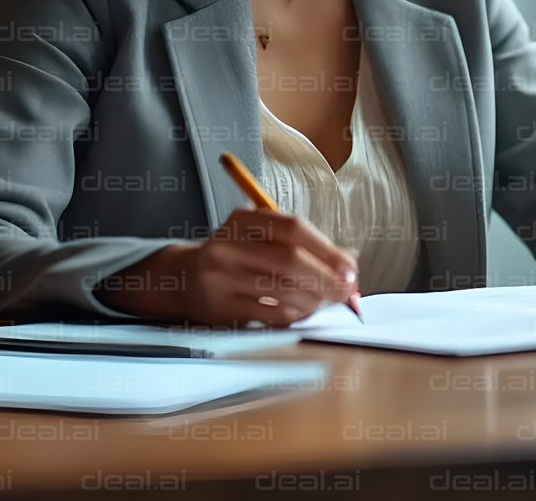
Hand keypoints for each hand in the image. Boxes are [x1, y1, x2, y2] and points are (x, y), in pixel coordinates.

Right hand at [98, 207, 360, 325]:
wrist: (185, 279)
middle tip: (345, 291)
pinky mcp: (221, 307)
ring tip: (323, 301)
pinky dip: (294, 315)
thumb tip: (350, 259)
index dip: (327, 249)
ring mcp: (221, 277)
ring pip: (283, 290)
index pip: (293, 228)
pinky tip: (299, 312)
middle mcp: (228, 245)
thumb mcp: (263, 238)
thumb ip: (304, 244)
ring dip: (313, 300)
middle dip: (326, 278)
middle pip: (290, 260)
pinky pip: (270, 314)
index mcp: (243, 220)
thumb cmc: (237, 257)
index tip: (349, 267)